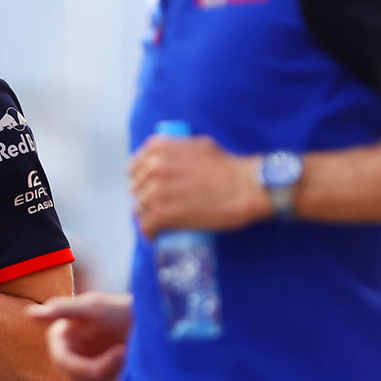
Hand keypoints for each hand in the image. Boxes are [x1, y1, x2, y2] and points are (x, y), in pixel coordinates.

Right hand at [29, 292, 132, 380]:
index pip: (64, 362)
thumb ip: (62, 309)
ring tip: (130, 353)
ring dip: (115, 373)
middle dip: (107, 367)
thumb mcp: (95, 306)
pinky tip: (128, 365)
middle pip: (78, 378)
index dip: (89, 364)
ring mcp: (83, 371)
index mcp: (62, 338)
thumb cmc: (121, 309)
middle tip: (129, 352)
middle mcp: (69, 355)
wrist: (150, 323)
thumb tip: (30, 314)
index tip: (122, 351)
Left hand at [130, 134, 265, 237]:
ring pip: (139, 208)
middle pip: (136, 188)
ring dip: (146, 216)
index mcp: (159, 149)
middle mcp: (153, 167)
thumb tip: (166, 158)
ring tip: (157, 222)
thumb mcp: (198, 145)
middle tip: (154, 208)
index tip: (146, 188)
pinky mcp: (163, 214)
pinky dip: (149, 233)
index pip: (135, 167)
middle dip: (143, 198)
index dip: (139, 179)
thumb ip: (177, 149)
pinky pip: (146, 226)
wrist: (245, 186)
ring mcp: (156, 191)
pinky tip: (155, 235)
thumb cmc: (228, 166)